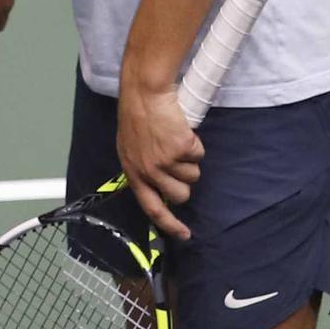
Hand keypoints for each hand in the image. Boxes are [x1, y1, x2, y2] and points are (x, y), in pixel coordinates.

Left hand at [116, 78, 203, 241]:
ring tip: (175, 140)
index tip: (184, 234)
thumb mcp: (131, 149)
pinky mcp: (181, 148)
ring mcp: (165, 161)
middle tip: (178, 161)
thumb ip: (143, 169)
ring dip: (189, 159)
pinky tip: (181, 130)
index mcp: (133, 174)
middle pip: (180, 195)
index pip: (152, 209)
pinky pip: (199, 155)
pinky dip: (195, 143)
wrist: (144, 94)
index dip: (169, 225)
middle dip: (184, 181)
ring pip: (193, 175)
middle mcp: (149, 172)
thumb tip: (158, 188)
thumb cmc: (137, 117)